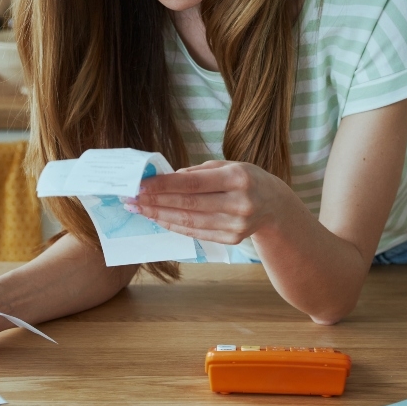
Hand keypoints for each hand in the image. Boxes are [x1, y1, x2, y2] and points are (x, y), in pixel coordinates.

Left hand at [127, 160, 293, 244]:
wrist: (275, 206)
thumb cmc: (245, 179)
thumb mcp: (227, 166)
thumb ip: (197, 173)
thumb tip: (164, 179)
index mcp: (238, 178)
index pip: (193, 183)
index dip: (164, 185)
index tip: (140, 185)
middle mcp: (239, 203)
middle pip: (188, 204)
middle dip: (156, 201)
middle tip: (132, 198)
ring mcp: (237, 225)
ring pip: (190, 222)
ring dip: (160, 215)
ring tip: (139, 209)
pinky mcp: (232, 239)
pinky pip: (196, 233)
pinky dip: (174, 226)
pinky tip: (158, 219)